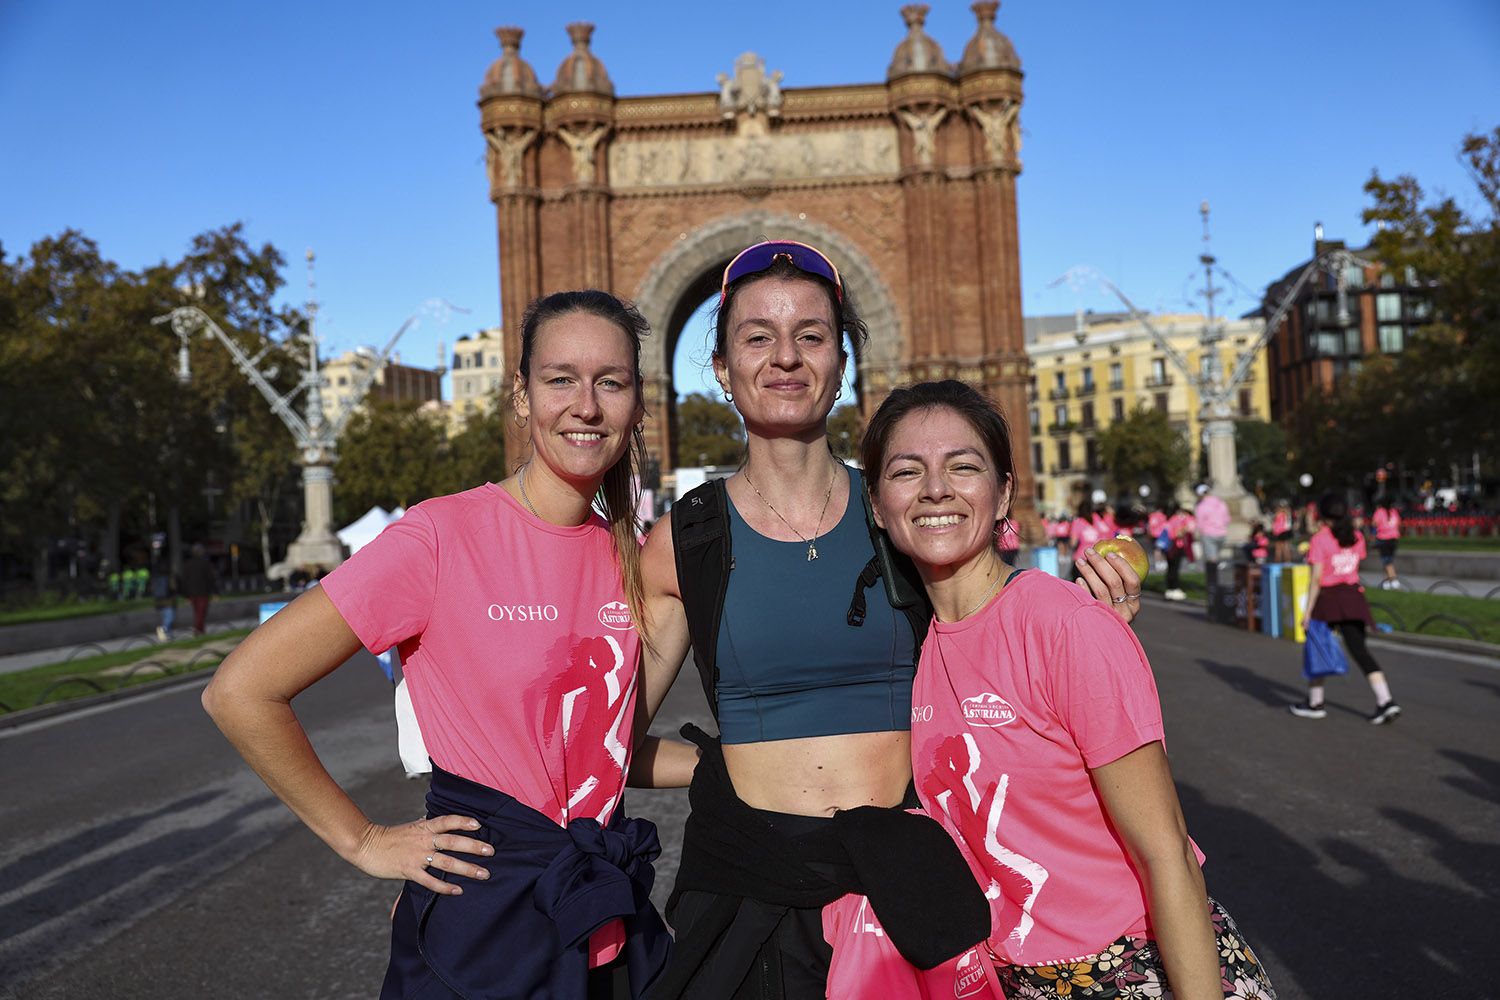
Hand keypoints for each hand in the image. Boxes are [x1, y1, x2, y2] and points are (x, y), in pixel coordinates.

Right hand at [349, 814, 494, 895]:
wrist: (366, 845)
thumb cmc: (390, 837)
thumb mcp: (411, 827)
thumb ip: (426, 826)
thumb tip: (437, 820)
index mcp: (424, 827)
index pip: (447, 820)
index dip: (463, 821)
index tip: (479, 825)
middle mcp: (423, 840)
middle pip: (452, 841)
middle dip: (474, 846)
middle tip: (491, 851)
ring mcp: (417, 856)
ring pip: (446, 862)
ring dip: (467, 868)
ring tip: (484, 874)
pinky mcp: (409, 871)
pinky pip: (430, 881)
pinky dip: (445, 886)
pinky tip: (458, 890)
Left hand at [1075, 548, 1142, 623]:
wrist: (1098, 638)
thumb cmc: (1108, 610)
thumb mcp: (1119, 601)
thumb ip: (1117, 583)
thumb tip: (1105, 554)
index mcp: (1134, 604)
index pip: (1133, 581)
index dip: (1122, 565)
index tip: (1109, 553)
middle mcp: (1126, 612)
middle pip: (1114, 582)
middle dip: (1100, 563)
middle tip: (1089, 552)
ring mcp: (1111, 618)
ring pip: (1100, 590)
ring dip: (1089, 572)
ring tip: (1079, 562)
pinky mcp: (1096, 621)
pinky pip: (1089, 601)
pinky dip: (1083, 588)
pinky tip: (1078, 579)